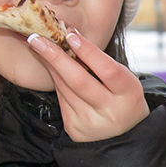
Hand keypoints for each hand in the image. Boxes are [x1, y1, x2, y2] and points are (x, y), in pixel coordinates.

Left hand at [28, 29, 148, 141]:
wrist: (124, 132)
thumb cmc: (122, 96)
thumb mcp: (123, 79)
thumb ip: (100, 62)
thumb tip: (69, 36)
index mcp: (128, 96)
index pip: (107, 70)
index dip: (88, 51)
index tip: (71, 34)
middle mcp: (110, 112)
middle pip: (79, 81)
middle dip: (56, 57)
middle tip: (37, 38)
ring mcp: (90, 123)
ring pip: (65, 89)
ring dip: (51, 65)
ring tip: (40, 46)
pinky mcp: (75, 129)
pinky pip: (61, 98)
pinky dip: (56, 80)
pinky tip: (51, 67)